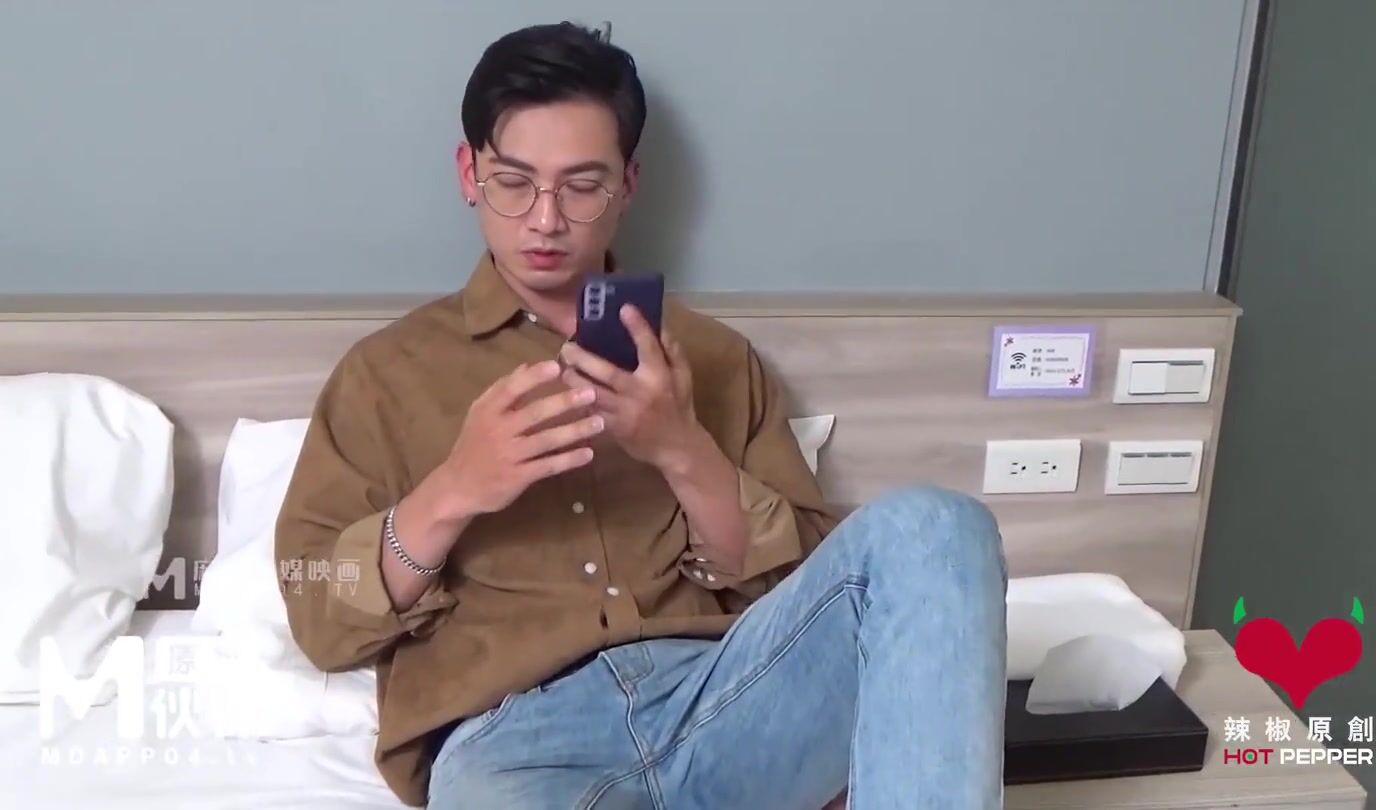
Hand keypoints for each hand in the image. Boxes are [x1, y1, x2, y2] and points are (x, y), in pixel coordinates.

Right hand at [426, 360, 602, 520]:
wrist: (457, 487)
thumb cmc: (473, 445)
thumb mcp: (480, 414)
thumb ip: (502, 390)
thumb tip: (526, 365)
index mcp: (488, 411)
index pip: (512, 389)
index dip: (535, 377)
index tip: (558, 367)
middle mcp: (499, 431)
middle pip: (535, 413)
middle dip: (565, 402)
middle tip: (591, 393)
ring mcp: (509, 455)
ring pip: (546, 440)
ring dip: (575, 431)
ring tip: (599, 422)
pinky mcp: (518, 477)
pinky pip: (548, 466)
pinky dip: (568, 460)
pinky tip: (589, 454)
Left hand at [559, 304, 699, 470]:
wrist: (676, 448)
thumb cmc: (679, 406)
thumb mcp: (683, 377)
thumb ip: (672, 351)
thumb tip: (659, 324)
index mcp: (660, 376)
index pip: (648, 346)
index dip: (637, 326)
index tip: (623, 309)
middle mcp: (640, 392)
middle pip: (606, 371)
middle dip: (583, 357)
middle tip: (567, 347)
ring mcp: (625, 412)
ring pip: (592, 393)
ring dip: (574, 379)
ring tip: (563, 368)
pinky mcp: (614, 428)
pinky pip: (592, 411)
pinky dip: (579, 400)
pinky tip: (569, 391)